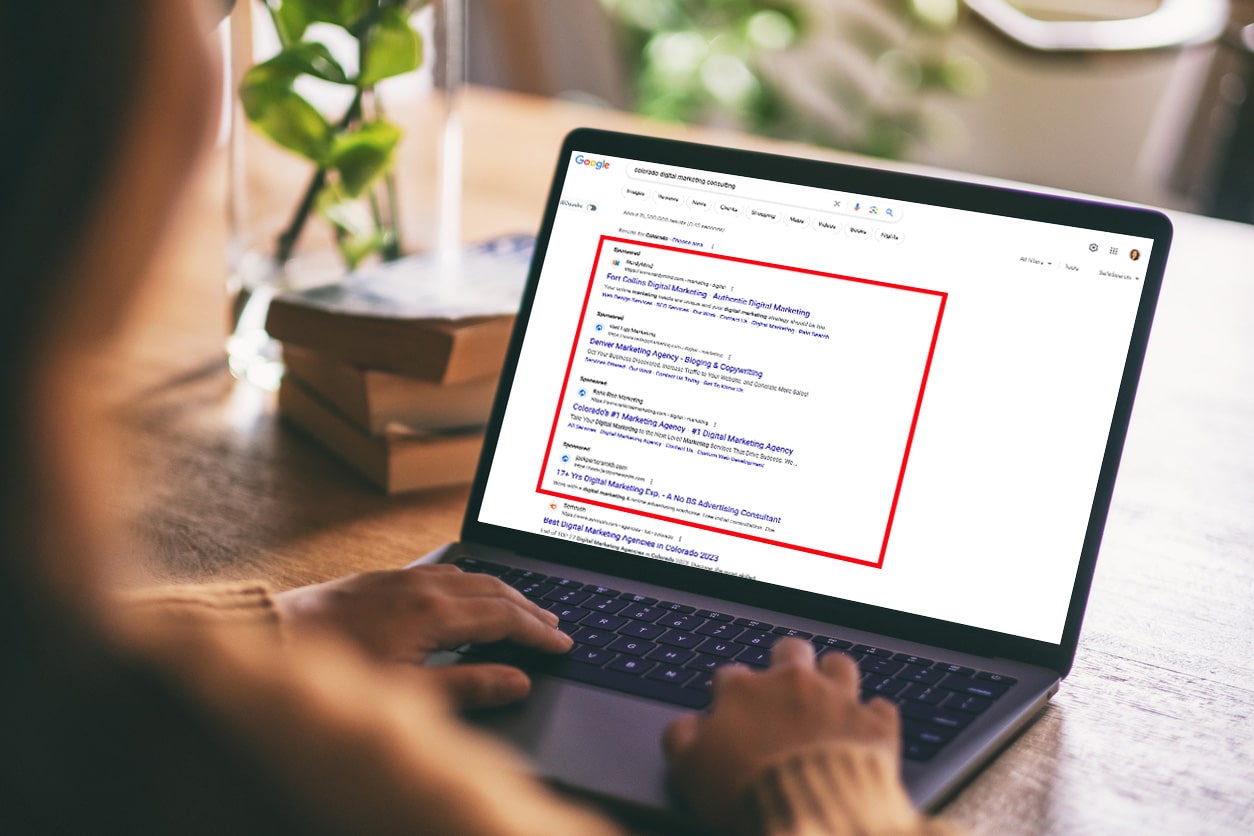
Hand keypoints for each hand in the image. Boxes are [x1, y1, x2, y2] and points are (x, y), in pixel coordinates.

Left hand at [275, 564, 570, 707]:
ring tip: (524, 608)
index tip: (563, 644)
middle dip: (530, 608)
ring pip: (470, 577)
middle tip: (556, 625)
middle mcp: (423, 587)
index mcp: (435, 612)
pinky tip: (468, 593)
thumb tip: (517, 682)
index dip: (539, 633)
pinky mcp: (382, 579)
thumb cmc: (336, 673)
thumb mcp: (408, 693)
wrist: (271, 639)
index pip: (505, 618)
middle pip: (494, 590)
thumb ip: (469, 686)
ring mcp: (401, 578)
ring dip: (503, 593)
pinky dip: (471, 583)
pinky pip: (442, 572)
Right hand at [663, 639, 899, 832]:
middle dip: (786, 662)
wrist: (809, 814)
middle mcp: (791, 684)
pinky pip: (880, 708)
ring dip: (834, 679)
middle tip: (784, 688)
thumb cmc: (745, 791)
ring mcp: (837, 699)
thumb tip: (686, 725)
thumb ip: (681, 739)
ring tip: (830, 698)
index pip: (730, 676)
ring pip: (840, 665)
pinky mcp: (874, 725)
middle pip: (789, 650)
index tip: (732, 715)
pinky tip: (865, 732)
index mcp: (744, 691)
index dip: (729, 695)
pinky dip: (873, 719)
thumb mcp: (689, 770)